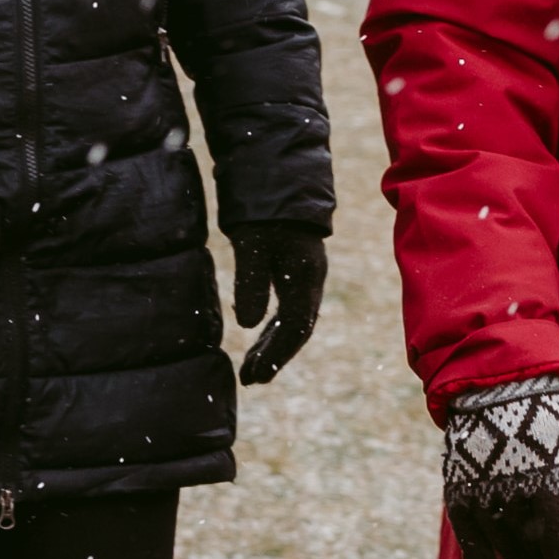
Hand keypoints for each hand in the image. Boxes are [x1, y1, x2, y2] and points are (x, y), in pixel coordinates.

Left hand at [229, 224, 327, 385]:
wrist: (282, 178)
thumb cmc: (265, 210)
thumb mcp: (252, 243)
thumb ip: (251, 282)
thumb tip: (247, 326)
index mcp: (306, 277)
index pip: (295, 327)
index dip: (277, 355)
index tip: (257, 375)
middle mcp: (311, 281)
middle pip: (297, 329)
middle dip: (274, 357)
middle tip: (249, 379)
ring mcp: (306, 277)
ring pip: (293, 321)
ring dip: (272, 346)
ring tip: (250, 368)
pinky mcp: (296, 271)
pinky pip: (289, 309)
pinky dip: (273, 328)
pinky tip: (258, 337)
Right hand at [441, 374, 558, 558]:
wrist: (495, 379)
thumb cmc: (545, 408)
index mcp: (545, 478)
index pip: (554, 532)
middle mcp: (511, 489)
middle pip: (526, 539)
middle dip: (537, 557)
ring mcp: (481, 488)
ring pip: (497, 538)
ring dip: (512, 556)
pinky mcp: (458, 485)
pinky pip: (466, 529)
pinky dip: (476, 553)